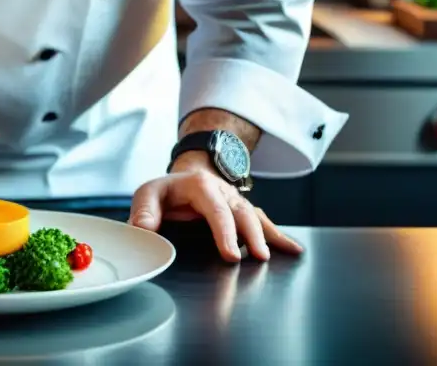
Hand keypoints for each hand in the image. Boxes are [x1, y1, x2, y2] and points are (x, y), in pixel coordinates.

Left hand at [128, 152, 302, 261]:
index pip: (216, 210)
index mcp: (201, 186)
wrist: (186, 177)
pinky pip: (263, 222)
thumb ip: (144, 211)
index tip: (231, 254)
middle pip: (242, 213)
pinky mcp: (244, 213)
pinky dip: (278, 236)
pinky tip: (293, 250)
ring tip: (280, 254)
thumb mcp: (149, 193)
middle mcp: (224, 192)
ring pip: (256, 217)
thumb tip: (142, 229)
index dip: (225, 232)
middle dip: (252, 236)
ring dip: (268, 236)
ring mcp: (237, 202)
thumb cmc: (167, 191)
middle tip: (259, 258)